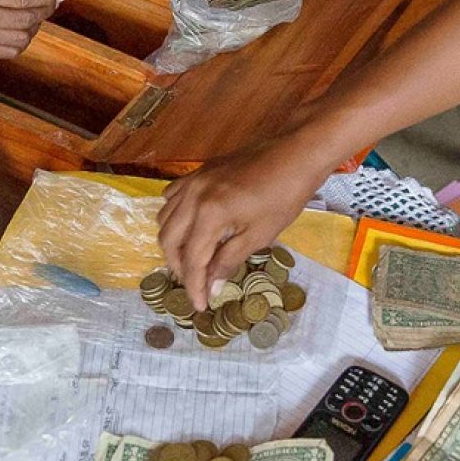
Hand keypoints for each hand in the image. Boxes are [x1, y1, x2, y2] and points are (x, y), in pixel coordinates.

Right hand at [157, 136, 321, 309]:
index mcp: (209, 214)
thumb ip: (229, 261)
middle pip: (169, 241)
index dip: (194, 286)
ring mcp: (193, 182)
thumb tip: (212, 288)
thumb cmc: (284, 197)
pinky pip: (172, 197)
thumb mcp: (259, 235)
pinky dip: (174, 217)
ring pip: (165, 219)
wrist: (295, 154)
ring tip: (192, 260)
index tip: (200, 306)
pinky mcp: (198, 173)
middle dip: (179, 268)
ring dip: (173, 244)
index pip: (192, 260)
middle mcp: (192, 197)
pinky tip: (189, 226)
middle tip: (196, 285)